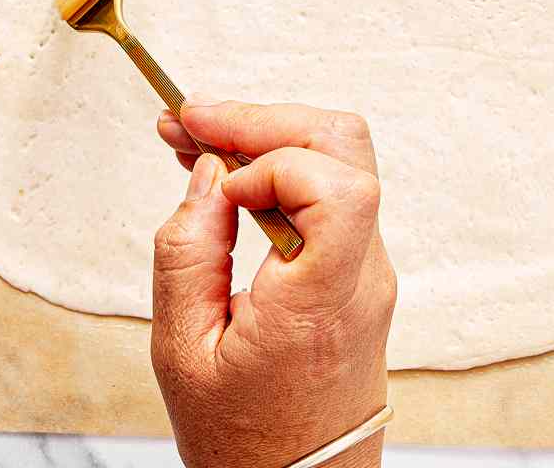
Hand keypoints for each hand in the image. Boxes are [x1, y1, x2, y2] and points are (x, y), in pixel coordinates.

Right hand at [151, 100, 396, 467]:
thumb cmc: (243, 443)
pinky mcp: (363, 273)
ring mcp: (370, 272)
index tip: (222, 181)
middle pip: (345, 146)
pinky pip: (333, 192)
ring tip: (197, 138)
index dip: (279, 160)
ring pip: (342, 158)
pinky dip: (282, 167)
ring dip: (270, 135)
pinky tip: (229, 174)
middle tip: (191, 119)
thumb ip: (188, 254)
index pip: (342, 189)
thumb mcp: (182, 355)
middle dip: (264, 119)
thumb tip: (208, 173)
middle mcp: (362, 278)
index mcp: (321, 303)